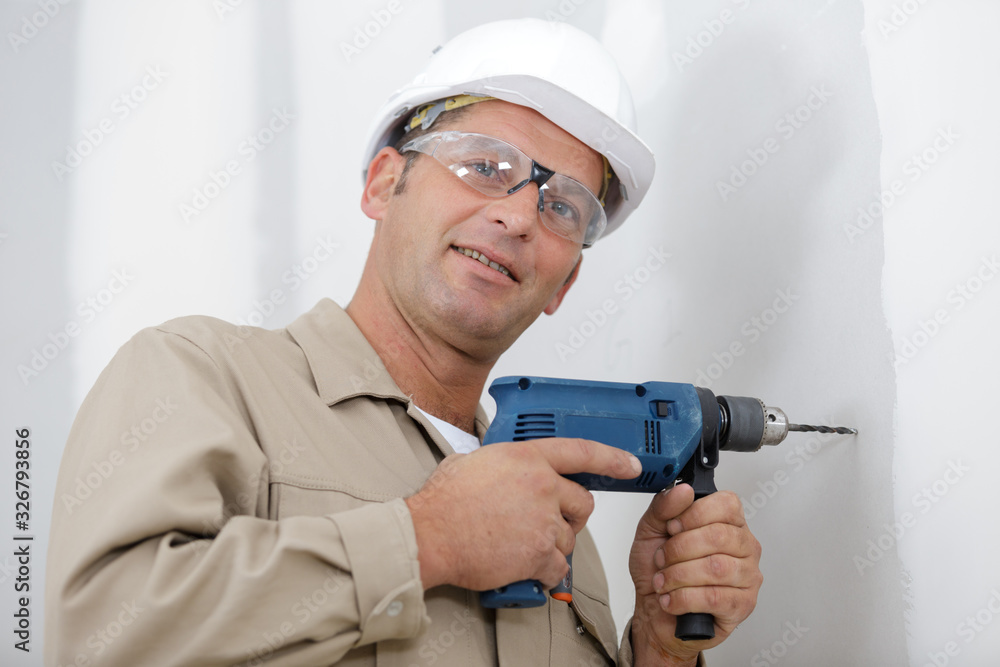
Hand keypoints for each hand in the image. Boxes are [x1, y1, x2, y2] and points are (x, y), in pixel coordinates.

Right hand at [406, 438, 640, 591]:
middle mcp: (541, 485)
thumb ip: (505, 463)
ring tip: (519, 545)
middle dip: (571, 516)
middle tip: (549, 523)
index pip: (582, 452)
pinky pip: (559, 567)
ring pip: (570, 538)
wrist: (429, 535)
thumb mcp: (476, 461)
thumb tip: (509, 470)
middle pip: (583, 503)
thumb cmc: (444, 502)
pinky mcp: (539, 553)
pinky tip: (523, 565)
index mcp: (527, 458)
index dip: (612, 458)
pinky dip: (544, 571)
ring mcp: (543, 521)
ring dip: (552, 545)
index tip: (630, 464)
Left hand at [628, 485, 761, 664]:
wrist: (653, 613)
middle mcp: (744, 547)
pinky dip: (683, 598)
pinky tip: (672, 599)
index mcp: (728, 523)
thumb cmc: (658, 571)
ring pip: (716, 567)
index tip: (672, 526)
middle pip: (719, 535)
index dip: (695, 513)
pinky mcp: (742, 605)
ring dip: (678, 575)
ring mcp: (747, 577)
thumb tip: (683, 490)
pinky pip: (714, 597)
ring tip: (664, 581)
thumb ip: (663, 507)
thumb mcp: (650, 531)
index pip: (727, 504)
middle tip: (662, 559)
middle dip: (679, 548)